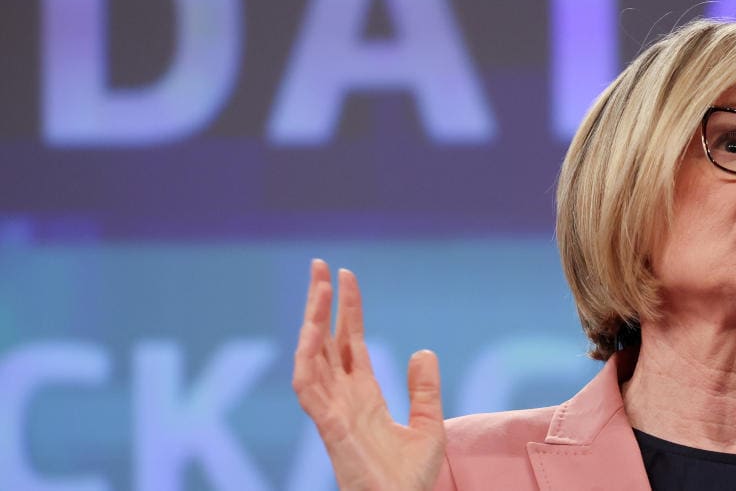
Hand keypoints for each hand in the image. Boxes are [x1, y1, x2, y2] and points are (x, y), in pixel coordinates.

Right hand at [292, 260, 445, 490]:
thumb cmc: (410, 480)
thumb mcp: (428, 426)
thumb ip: (424, 390)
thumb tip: (423, 351)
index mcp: (362, 396)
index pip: (348, 342)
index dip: (346, 310)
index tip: (346, 276)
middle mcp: (342, 398)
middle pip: (324, 341)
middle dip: (320, 303)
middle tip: (319, 265)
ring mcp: (332, 411)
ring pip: (312, 356)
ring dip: (312, 321)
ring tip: (319, 287)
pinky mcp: (328, 427)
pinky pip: (308, 388)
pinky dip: (306, 359)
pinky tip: (311, 331)